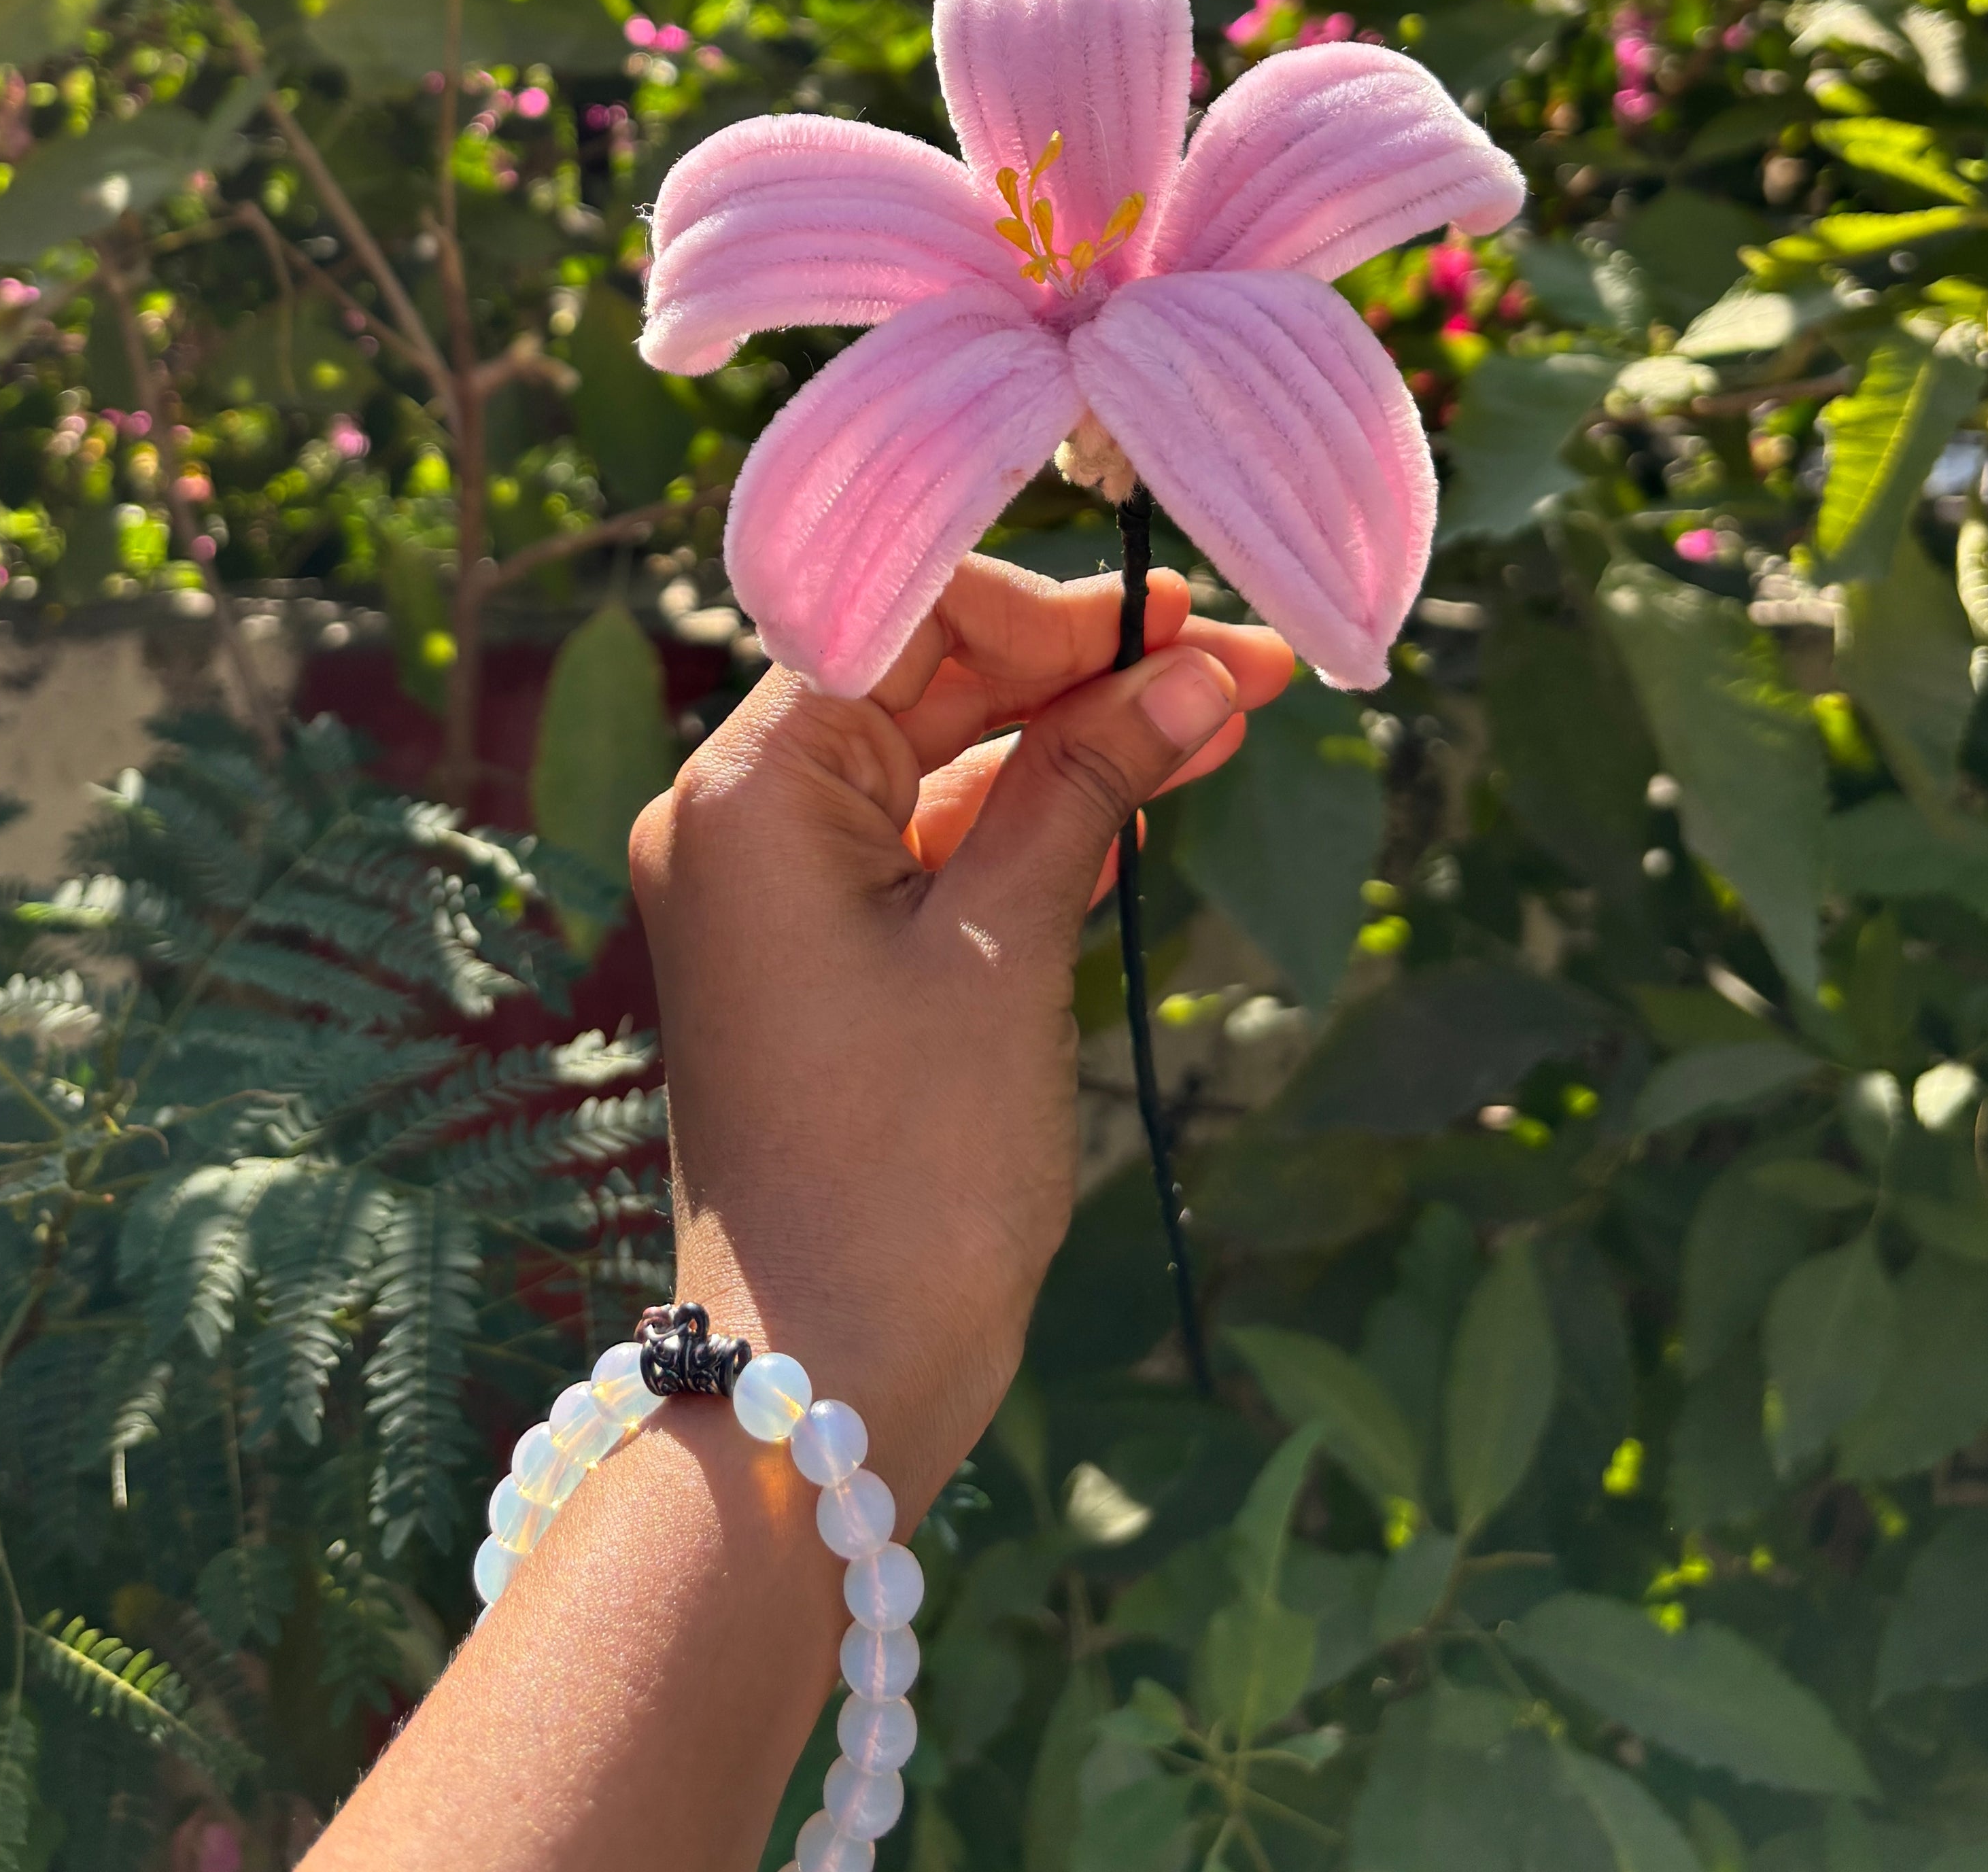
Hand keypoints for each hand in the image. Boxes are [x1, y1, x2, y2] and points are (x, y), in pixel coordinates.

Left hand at [631, 553, 1295, 1519]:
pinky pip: (938, 840)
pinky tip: (1152, 792)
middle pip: (929, 679)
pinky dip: (1037, 815)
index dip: (1048, 607)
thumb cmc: (903, 1165)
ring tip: (1229, 711)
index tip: (1175, 613)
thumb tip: (1194, 670)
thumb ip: (1087, 787)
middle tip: (1245, 661)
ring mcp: (783, 886)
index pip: (901, 617)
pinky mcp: (829, 951)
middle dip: (1087, 668)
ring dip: (1079, 738)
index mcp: (746, 789)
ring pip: (946, 758)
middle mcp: (742, 816)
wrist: (826, 1379)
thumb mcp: (1006, 948)